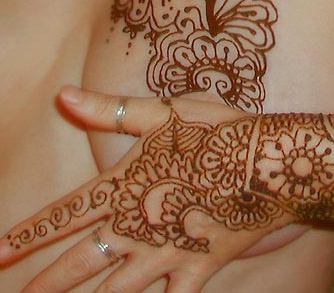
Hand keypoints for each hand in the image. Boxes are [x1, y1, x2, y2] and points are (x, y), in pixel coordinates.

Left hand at [0, 88, 293, 292]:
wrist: (269, 163)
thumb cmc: (219, 131)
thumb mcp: (165, 112)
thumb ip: (111, 110)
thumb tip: (64, 94)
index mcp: (128, 186)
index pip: (66, 213)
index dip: (29, 232)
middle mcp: (140, 225)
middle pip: (82, 261)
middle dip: (47, 282)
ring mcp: (168, 251)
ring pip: (116, 291)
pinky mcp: (198, 267)